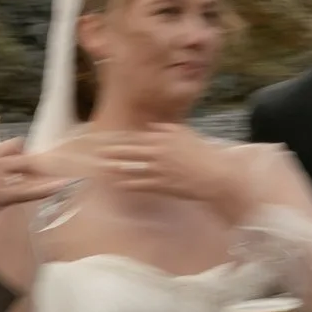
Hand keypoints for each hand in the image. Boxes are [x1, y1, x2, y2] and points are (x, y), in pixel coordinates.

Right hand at [0, 144, 68, 242]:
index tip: (43, 162)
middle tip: (61, 168)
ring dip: (48, 173)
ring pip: (28, 168)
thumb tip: (10, 177)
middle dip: (43, 161)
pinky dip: (46, 188)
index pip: (12, 145)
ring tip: (69, 177)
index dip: (29, 154)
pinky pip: (26, 189)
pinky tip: (62, 186)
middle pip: (23, 153)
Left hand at [85, 127, 248, 212]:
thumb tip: (152, 126)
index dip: (119, 138)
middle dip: (111, 152)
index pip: (136, 137)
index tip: (105, 138)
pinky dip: (128, 184)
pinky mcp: (161, 185)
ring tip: (101, 168)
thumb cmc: (204, 153)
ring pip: (131, 168)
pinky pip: (140, 184)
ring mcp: (158, 169)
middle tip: (95, 152)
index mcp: (164, 138)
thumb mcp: (187, 134)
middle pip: (129, 151)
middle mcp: (158, 152)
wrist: (215, 175)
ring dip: (115, 168)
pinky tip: (118, 184)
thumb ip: (167, 129)